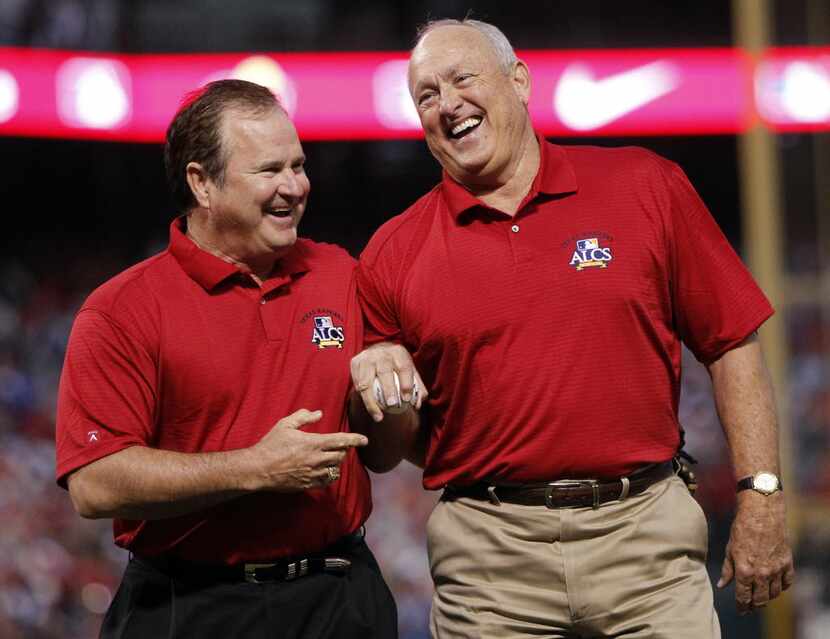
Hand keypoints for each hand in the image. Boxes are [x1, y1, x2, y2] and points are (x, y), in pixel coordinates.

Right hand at [247, 409, 367, 491]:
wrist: (258, 469)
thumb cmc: (271, 445)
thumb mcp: (285, 425)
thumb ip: (303, 417)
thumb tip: (318, 413)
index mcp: (313, 443)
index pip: (340, 440)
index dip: (355, 439)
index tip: (365, 439)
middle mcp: (316, 459)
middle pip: (340, 455)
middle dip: (344, 450)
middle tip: (340, 446)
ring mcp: (312, 474)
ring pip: (335, 469)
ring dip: (337, 462)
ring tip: (332, 457)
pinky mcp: (307, 485)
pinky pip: (326, 481)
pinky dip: (329, 475)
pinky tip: (325, 470)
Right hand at [350, 342, 426, 421]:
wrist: (378, 354)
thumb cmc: (398, 367)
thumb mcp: (410, 372)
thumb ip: (417, 388)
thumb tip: (417, 404)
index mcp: (398, 352)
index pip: (404, 367)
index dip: (406, 383)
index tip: (407, 400)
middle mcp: (382, 352)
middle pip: (384, 371)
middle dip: (388, 389)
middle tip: (392, 405)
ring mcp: (366, 357)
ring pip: (366, 381)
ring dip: (371, 400)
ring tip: (379, 415)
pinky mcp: (355, 362)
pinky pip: (357, 383)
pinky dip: (363, 398)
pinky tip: (371, 409)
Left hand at [717, 492, 794, 613]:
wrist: (762, 513)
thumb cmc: (742, 528)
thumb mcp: (729, 549)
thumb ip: (727, 570)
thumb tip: (721, 585)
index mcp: (744, 570)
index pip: (743, 596)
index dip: (741, 606)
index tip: (741, 610)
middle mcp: (762, 573)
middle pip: (760, 600)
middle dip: (754, 606)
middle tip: (750, 607)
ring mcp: (776, 569)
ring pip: (774, 593)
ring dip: (767, 597)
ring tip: (761, 596)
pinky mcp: (787, 563)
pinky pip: (787, 582)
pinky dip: (782, 586)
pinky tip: (776, 584)